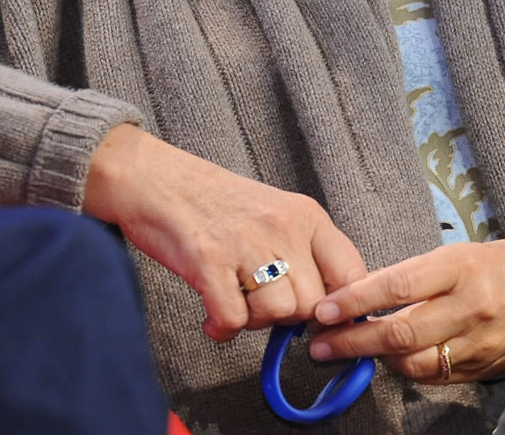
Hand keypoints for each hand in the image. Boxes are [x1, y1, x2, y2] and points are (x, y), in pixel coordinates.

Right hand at [84, 123, 367, 342]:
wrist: (153, 177)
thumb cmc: (212, 202)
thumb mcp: (272, 215)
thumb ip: (301, 253)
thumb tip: (322, 310)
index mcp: (305, 215)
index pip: (350, 272)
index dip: (339, 309)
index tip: (320, 322)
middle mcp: (282, 226)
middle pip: (311, 304)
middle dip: (285, 318)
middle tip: (257, 305)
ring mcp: (246, 242)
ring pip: (276, 314)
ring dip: (252, 322)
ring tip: (233, 303)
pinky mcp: (209, 260)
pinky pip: (233, 320)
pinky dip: (221, 328)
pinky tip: (211, 317)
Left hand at [306, 239, 504, 383]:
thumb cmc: (503, 264)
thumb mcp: (459, 254)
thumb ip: (414, 277)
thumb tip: (360, 294)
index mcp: (460, 266)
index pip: (397, 285)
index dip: (356, 300)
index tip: (324, 309)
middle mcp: (470, 306)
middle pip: (399, 332)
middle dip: (352, 341)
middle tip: (320, 344)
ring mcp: (478, 341)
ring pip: (413, 362)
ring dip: (374, 360)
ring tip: (346, 352)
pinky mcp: (482, 367)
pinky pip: (433, 376)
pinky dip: (405, 369)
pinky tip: (387, 360)